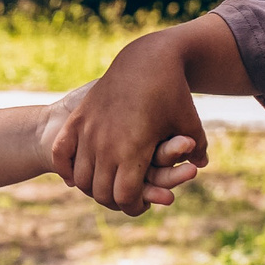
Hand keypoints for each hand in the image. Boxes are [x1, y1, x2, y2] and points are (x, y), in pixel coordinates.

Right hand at [51, 29, 208, 215]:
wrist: (146, 57)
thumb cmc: (173, 91)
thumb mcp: (189, 122)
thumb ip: (196, 148)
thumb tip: (202, 165)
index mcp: (133, 150)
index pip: (124, 196)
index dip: (133, 206)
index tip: (141, 206)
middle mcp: (106, 144)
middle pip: (100, 191)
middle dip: (113, 201)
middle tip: (124, 199)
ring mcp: (89, 131)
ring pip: (80, 176)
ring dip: (91, 187)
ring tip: (104, 186)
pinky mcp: (78, 119)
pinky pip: (62, 153)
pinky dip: (67, 168)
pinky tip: (75, 174)